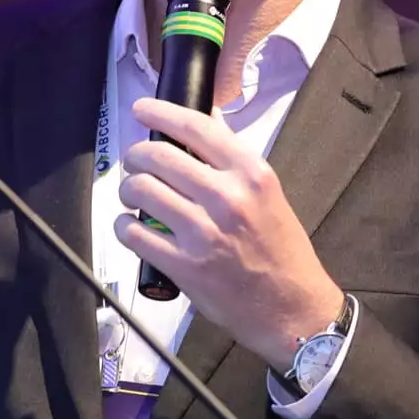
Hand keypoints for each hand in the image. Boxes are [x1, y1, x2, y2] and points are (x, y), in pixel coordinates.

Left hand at [114, 98, 344, 371]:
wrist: (293, 309)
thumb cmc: (281, 250)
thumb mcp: (268, 194)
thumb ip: (232, 164)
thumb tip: (198, 130)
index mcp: (251, 174)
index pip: (195, 127)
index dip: (160, 112)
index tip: (141, 109)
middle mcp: (227, 197)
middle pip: (157, 156)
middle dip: (136, 156)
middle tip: (135, 163)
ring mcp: (203, 233)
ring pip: (140, 191)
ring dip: (128, 190)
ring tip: (135, 196)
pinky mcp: (183, 266)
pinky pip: (133, 233)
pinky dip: (125, 227)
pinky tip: (132, 227)